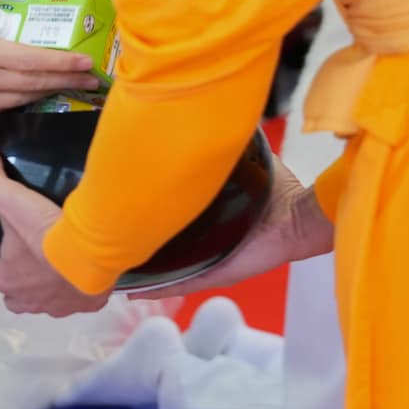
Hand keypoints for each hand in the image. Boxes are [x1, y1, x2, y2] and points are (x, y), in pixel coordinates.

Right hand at [0, 0, 99, 129]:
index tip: (87, 61)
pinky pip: (6, 108)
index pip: (33, 61)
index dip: (64, 63)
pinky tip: (37, 89)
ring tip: (73, 82)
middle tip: (93, 75)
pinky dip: (24, 98)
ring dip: (50, 90)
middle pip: (36, 84)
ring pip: (24, 98)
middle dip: (69, 80)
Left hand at [0, 148, 112, 316]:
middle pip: (11, 300)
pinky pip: (75, 303)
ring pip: (42, 305)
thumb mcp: (12, 198)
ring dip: (40, 291)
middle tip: (16, 265)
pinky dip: (74, 292)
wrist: (94, 250)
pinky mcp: (86, 306)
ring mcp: (58, 306)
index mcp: (7, 277)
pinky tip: (81, 277)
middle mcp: (29, 298)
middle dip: (10, 285)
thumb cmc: (46, 230)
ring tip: (48, 271)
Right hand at [128, 157, 333, 299]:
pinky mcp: (215, 275)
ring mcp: (209, 261)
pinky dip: (156, 288)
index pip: (175, 216)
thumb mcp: (246, 164)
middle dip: (141, 239)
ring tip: (113, 265)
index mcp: (212, 217)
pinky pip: (180, 284)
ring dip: (143, 270)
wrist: (297, 220)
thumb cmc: (279, 191)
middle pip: (166, 244)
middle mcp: (207, 241)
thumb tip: (209, 120)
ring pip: (167, 268)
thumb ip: (226, 150)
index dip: (152, 209)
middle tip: (110, 234)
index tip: (124, 200)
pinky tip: (131, 288)